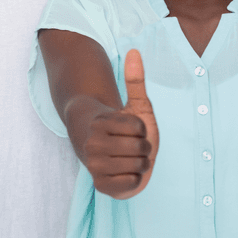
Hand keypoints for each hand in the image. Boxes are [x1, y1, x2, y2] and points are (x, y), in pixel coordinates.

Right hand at [76, 50, 158, 199]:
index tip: (133, 131)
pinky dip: (135, 180)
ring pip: (138, 166)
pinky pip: (132, 184)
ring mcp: (94, 167)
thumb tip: (134, 50)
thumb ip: (136, 80)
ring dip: (141, 164)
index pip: (139, 127)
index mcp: (101, 123)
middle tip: (134, 147)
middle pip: (140, 148)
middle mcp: (92, 145)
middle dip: (144, 148)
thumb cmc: (128, 129)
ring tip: (130, 159)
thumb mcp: (136, 105)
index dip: (143, 130)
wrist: (114, 156)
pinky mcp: (101, 186)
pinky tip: (125, 173)